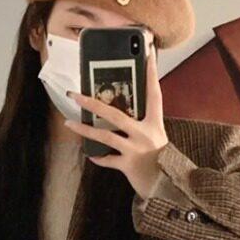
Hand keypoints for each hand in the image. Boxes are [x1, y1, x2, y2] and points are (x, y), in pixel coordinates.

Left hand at [65, 42, 167, 198]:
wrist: (169, 187)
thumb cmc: (161, 159)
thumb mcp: (156, 136)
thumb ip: (142, 123)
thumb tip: (119, 110)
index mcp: (155, 122)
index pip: (153, 92)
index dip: (150, 73)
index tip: (148, 52)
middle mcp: (145, 133)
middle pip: (115, 114)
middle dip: (92, 103)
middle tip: (75, 94)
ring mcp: (136, 150)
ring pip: (105, 136)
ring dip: (85, 129)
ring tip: (69, 123)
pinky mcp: (128, 166)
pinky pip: (108, 159)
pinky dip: (98, 156)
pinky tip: (90, 153)